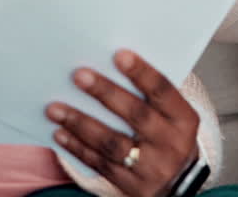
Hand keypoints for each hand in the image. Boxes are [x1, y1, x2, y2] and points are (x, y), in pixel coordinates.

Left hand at [46, 50, 199, 196]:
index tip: (119, 55)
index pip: (163, 92)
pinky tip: (60, 133)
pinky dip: (77, 147)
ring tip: (55, 108)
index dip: (142, 73)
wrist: (179, 184)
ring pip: (111, 143)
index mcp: (183, 119)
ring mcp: (149, 167)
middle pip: (136, 115)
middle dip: (106, 93)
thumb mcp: (174, 116)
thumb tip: (112, 63)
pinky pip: (100, 164)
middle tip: (80, 75)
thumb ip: (151, 95)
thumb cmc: (170, 136)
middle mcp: (169, 143)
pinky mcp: (129, 184)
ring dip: (80, 123)